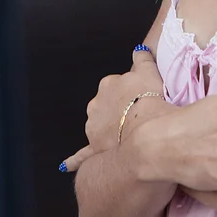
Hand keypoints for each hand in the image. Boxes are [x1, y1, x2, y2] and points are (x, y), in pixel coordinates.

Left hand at [61, 45, 164, 173]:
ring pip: (100, 126)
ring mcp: (93, 127)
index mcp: (108, 85)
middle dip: (120, 110)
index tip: (143, 98)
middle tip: (139, 116)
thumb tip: (138, 50)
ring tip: (130, 135)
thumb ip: (142, 59)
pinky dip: (74, 160)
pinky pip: (82, 155)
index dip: (133, 93)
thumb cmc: (150, 100)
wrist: (147, 134)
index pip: (119, 85)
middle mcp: (96, 104)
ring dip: (110, 129)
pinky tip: (66, 166)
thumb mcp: (149, 71)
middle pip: (108, 105)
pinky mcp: (94, 148)